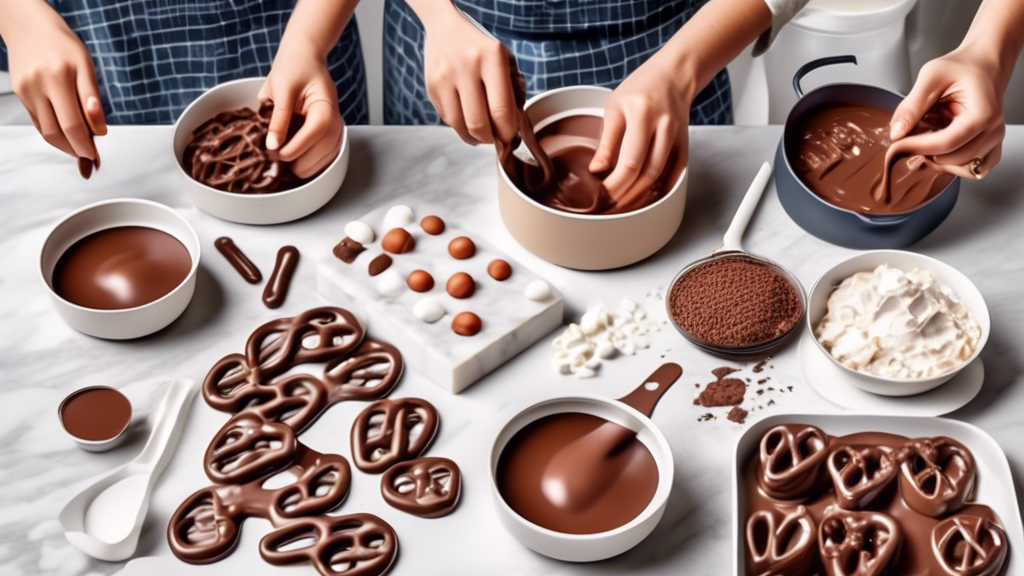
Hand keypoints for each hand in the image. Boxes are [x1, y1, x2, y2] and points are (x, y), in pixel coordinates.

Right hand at [3, 3, 104, 160]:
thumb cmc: (63, 46)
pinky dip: (54, 133)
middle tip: (90, 159)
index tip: (96, 157)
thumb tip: (100, 130)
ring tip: (81, 150)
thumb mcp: (87, 67)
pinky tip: (67, 137)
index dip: (86, 146)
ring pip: (46, 131)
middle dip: (76, 150)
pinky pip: (38, 122)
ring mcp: (26, 91)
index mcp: (59, 77)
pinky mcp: (20, 94)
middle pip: (57, 132)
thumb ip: (93, 99)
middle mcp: (38, 85)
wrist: (30, 28)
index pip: (73, 124)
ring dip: (65, 145)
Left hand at [260, 41, 342, 178]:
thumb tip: (272, 146)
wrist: (305, 59)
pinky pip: (325, 157)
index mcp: (325, 107)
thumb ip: (278, 118)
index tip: (272, 152)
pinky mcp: (332, 135)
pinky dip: (309, 163)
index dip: (292, 148)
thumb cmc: (293, 68)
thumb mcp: (280, 89)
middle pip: (321, 153)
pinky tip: (294, 160)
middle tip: (273, 156)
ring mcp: (336, 129)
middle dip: (296, 160)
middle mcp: (336, 121)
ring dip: (302, 165)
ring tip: (281, 158)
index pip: (314, 135)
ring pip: (324, 160)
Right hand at [420, 8, 517, 145]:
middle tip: (497, 139)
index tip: (511, 136)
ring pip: (460, 126)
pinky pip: (447, 118)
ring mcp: (445, 77)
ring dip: (474, 138)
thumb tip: (513, 128)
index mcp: (492, 57)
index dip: (507, 132)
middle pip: (478, 124)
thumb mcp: (506, 61)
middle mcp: (466, 66)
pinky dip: (460, 127)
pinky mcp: (431, 87)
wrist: (445, 28)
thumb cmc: (482, 50)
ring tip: (483, 135)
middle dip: (490, 139)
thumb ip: (514, 91)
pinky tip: (468, 122)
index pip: (501, 110)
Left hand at [590, 55, 692, 200]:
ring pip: (660, 177)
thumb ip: (607, 142)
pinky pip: (674, 174)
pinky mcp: (685, 144)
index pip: (629, 162)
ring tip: (622, 205)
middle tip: (609, 206)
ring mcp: (678, 136)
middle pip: (647, 174)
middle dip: (626, 196)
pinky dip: (659, 188)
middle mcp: (664, 126)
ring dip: (640, 196)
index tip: (601, 195)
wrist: (673, 76)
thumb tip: (596, 171)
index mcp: (642, 114)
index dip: (615, 185)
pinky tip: (644, 196)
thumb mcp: (615, 109)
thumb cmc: (640, 89)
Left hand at [889, 46, 1005, 177]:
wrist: (983, 64)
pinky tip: (941, 149)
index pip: (945, 144)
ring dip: (937, 159)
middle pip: (952, 160)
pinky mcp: (991, 147)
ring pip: (960, 168)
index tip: (896, 143)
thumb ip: (912, 105)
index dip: (916, 147)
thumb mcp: (931, 76)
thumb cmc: (961, 67)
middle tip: (908, 139)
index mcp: (982, 114)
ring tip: (927, 138)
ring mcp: (994, 141)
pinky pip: (972, 170)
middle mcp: (992, 131)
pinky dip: (953, 165)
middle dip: (925, 153)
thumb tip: (896, 133)